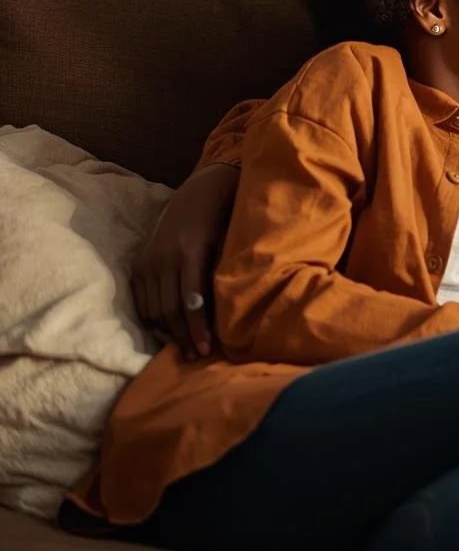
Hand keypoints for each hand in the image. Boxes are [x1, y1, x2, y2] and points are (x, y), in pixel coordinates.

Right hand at [131, 163, 237, 358]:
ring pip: (153, 307)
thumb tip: (222, 316)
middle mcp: (164, 258)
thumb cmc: (224, 222)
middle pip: (170, 309)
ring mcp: (148, 261)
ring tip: (185, 347)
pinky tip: (167, 330)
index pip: (191, 301)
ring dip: (168, 331)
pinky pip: (141, 300)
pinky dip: (152, 318)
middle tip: (198, 355)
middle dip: (184, 336)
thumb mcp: (226, 246)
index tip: (208, 349)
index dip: (198, 328)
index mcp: (189, 253)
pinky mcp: (138, 264)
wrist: (198, 194)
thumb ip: (219, 276)